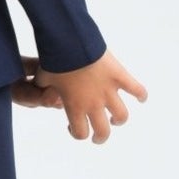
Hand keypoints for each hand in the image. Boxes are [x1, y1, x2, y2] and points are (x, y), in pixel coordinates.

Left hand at [14, 50, 146, 143]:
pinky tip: (141, 98)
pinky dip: (141, 95)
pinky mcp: (120, 76)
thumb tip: (37, 91)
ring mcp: (109, 91)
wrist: (71, 42)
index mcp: (75, 107)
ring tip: (116, 119)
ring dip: (119, 119)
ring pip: (122, 115)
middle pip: (103, 131)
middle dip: (101, 136)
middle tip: (98, 135)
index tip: (73, 127)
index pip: (81, 133)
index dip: (77, 134)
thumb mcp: (42, 78)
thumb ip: (41, 89)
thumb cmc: (54, 60)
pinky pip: (137, 89)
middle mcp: (94, 104)